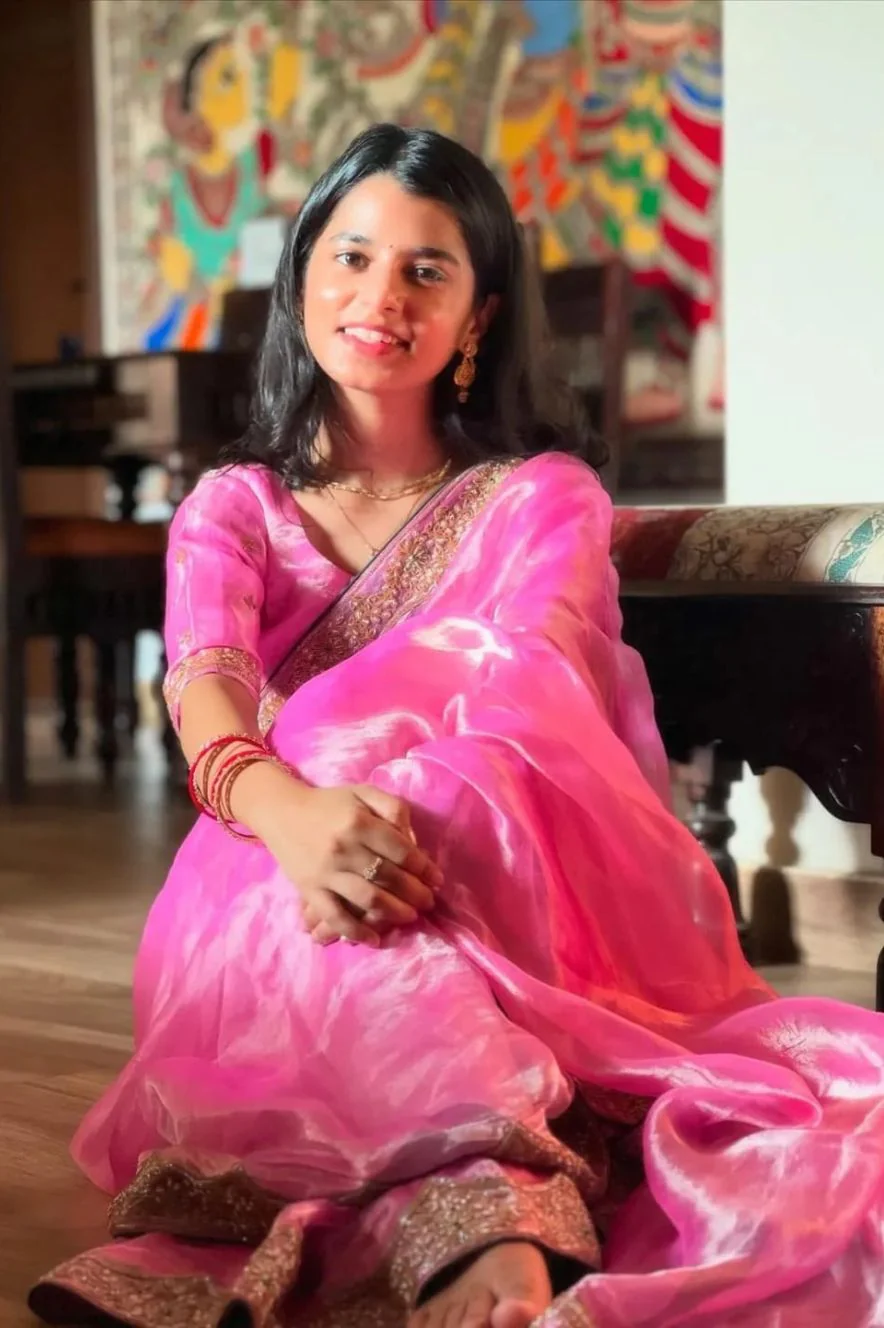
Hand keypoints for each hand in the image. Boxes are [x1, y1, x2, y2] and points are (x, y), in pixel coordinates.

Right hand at [249, 771, 441, 946]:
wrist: (282, 813)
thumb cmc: (329, 804)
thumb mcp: (363, 793)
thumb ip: (392, 808)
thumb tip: (413, 839)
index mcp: (358, 821)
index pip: (400, 850)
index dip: (423, 867)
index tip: (436, 879)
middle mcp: (343, 847)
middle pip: (388, 876)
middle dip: (415, 893)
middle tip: (429, 902)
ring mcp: (326, 872)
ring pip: (367, 899)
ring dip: (394, 912)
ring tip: (410, 917)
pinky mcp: (310, 890)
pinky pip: (335, 916)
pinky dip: (356, 932)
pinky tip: (374, 940)